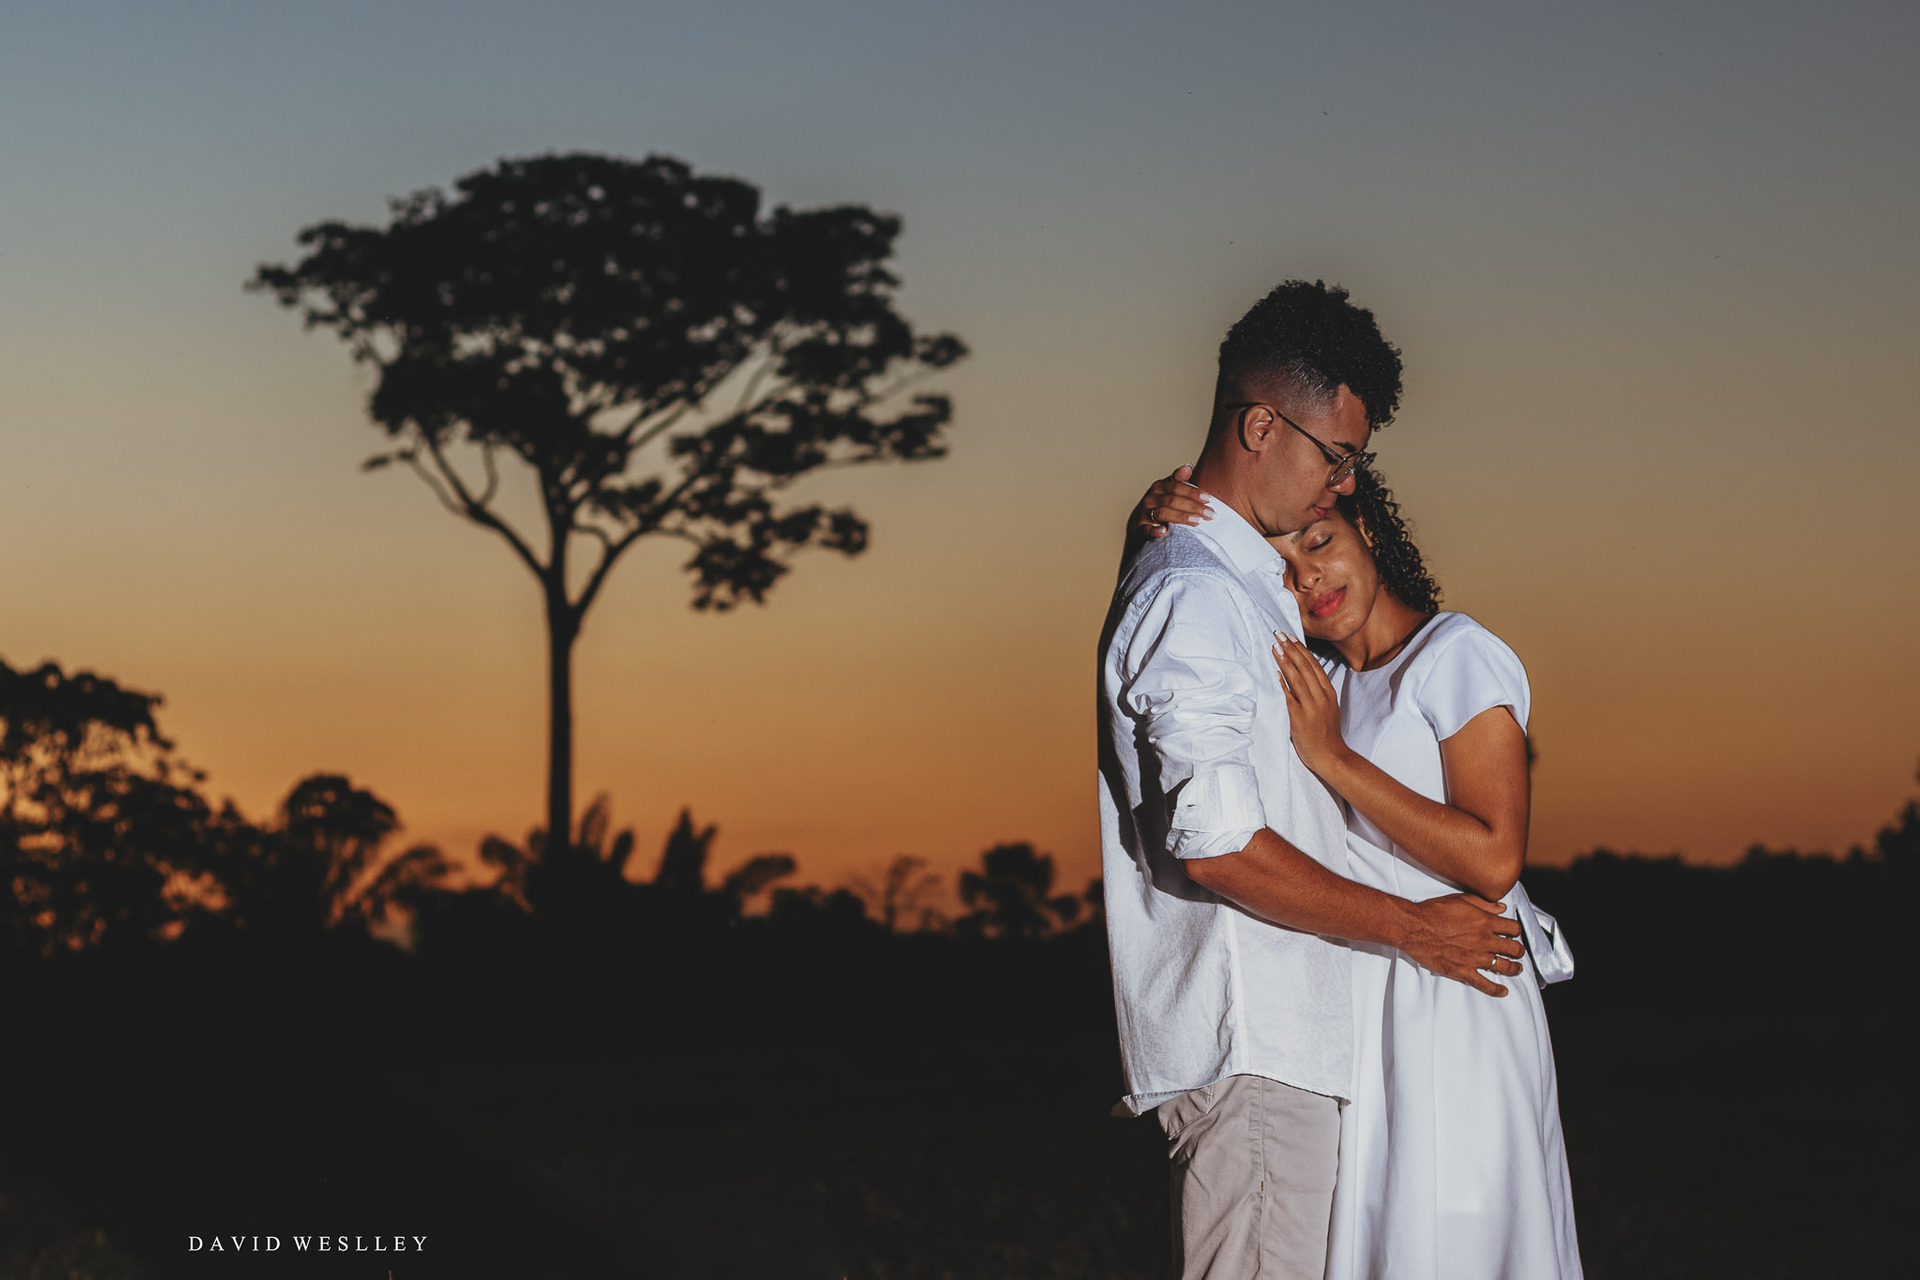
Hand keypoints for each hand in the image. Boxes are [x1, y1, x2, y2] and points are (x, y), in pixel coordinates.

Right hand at [1134, 464, 1211, 537]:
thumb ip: (1180, 481)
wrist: (1141, 526)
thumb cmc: (1162, 506)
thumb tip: (1188, 467)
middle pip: (1172, 500)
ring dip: (1181, 517)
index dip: (1194, 493)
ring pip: (1162, 513)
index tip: (1209, 499)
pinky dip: (1154, 531)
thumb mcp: (1170, 492)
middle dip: (1193, 507)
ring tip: (1197, 522)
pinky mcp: (1140, 530)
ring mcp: (1144, 514)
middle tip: (1210, 514)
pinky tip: (1164, 532)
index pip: (1178, 487)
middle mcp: (1150, 498)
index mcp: (1159, 487)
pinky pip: (1146, 530)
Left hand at [1273, 633, 1344, 775]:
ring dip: (1285, 660)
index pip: (1314, 665)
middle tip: (1278, 634)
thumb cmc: (1326, 734)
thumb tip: (1302, 676)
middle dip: (1291, 648)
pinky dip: (1282, 683)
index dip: (1301, 649)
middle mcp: (1321, 697)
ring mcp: (1311, 707)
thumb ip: (1317, 693)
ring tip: (1275, 647)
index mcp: (1328, 693)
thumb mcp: (1327, 708)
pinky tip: (1275, 672)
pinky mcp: (1300, 718)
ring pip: (1297, 678)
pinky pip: (1289, 697)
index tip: (1290, 637)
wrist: (1331, 756)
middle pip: (1305, 667)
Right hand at [1398, 893, 1525, 996]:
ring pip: (1504, 967)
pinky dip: (1496, 989)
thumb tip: (1500, 908)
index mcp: (1484, 922)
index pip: (1513, 928)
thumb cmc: (1433, 912)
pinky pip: (1484, 984)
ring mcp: (1474, 958)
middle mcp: (1483, 940)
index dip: (1516, 930)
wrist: (1414, 927)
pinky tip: (1502, 991)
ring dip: (1514, 968)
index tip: (1514, 932)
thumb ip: (1484, 904)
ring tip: (1516, 969)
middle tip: (1518, 951)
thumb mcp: (1461, 900)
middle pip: (1513, 948)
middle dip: (1518, 950)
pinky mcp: (1463, 971)